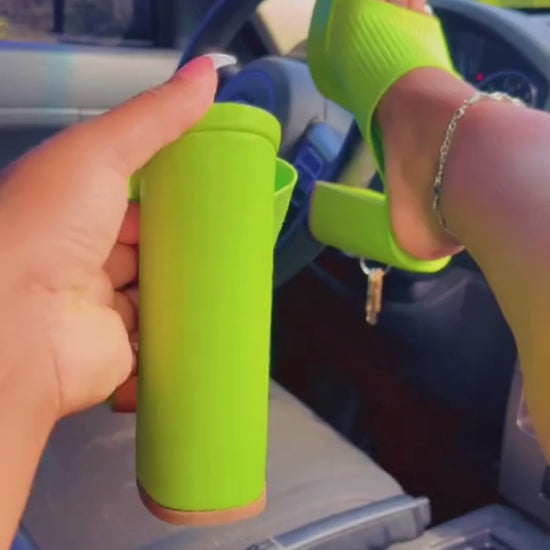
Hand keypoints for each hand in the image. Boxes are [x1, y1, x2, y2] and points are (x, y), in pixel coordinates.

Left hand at [0, 56, 216, 418]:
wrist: (19, 327)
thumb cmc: (47, 229)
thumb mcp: (96, 154)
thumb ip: (152, 117)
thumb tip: (208, 73)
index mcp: (68, 206)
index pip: (125, 192)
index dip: (165, 186)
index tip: (210, 182)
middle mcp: (80, 254)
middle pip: (143, 242)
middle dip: (182, 236)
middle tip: (230, 227)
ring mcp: (98, 304)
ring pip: (153, 288)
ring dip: (185, 281)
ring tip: (232, 268)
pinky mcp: (118, 348)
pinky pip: (156, 333)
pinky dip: (181, 325)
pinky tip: (214, 312)